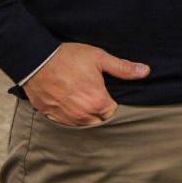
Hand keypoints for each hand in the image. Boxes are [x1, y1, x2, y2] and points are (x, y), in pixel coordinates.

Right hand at [22, 42, 148, 126]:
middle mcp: (82, 115)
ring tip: (84, 101)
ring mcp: (65, 118)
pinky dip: (70, 117)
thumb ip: (123, 68)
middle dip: (101, 112)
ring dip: (86, 116)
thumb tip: (145, 71)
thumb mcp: (99, 58)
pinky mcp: (51, 116)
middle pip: (98, 121)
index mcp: (97, 102)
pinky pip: (66, 123)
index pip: (113, 113)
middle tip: (98, 97)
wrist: (36, 60)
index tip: (111, 95)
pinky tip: (70, 105)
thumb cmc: (69, 58)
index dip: (113, 104)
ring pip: (82, 124)